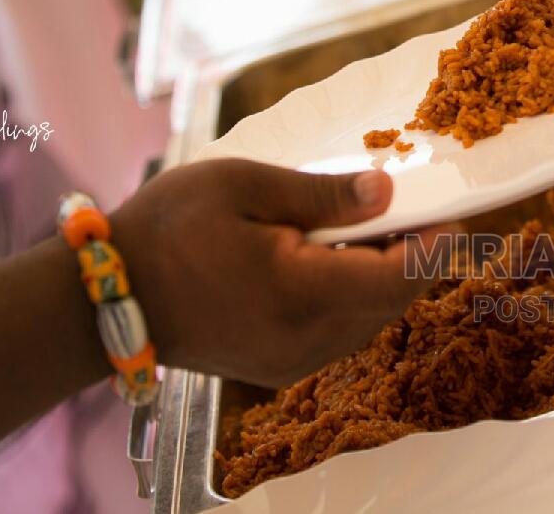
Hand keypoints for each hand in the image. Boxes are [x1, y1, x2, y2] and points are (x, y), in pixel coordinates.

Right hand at [109, 159, 449, 386]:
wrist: (106, 295)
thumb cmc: (168, 228)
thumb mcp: (244, 186)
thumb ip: (323, 194)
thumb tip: (387, 192)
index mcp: (302, 293)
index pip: (399, 277)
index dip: (433, 244)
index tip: (447, 211)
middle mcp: (305, 340)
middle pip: (390, 302)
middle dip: (411, 256)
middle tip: (409, 208)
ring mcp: (292, 362)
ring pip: (369, 320)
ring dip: (381, 277)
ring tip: (365, 228)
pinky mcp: (278, 367)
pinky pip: (339, 332)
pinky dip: (350, 296)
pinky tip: (331, 260)